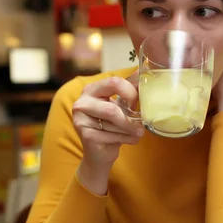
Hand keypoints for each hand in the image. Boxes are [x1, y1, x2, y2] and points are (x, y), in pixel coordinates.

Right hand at [72, 77, 143, 193]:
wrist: (100, 152)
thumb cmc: (113, 126)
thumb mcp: (121, 105)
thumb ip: (129, 89)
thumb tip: (141, 70)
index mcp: (92, 89)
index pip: (114, 82)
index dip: (131, 93)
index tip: (137, 104)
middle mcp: (82, 102)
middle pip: (112, 108)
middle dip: (130, 119)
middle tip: (141, 125)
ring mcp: (80, 119)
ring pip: (113, 123)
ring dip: (130, 130)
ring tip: (137, 133)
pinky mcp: (85, 135)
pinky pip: (111, 136)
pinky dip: (126, 139)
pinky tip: (130, 140)